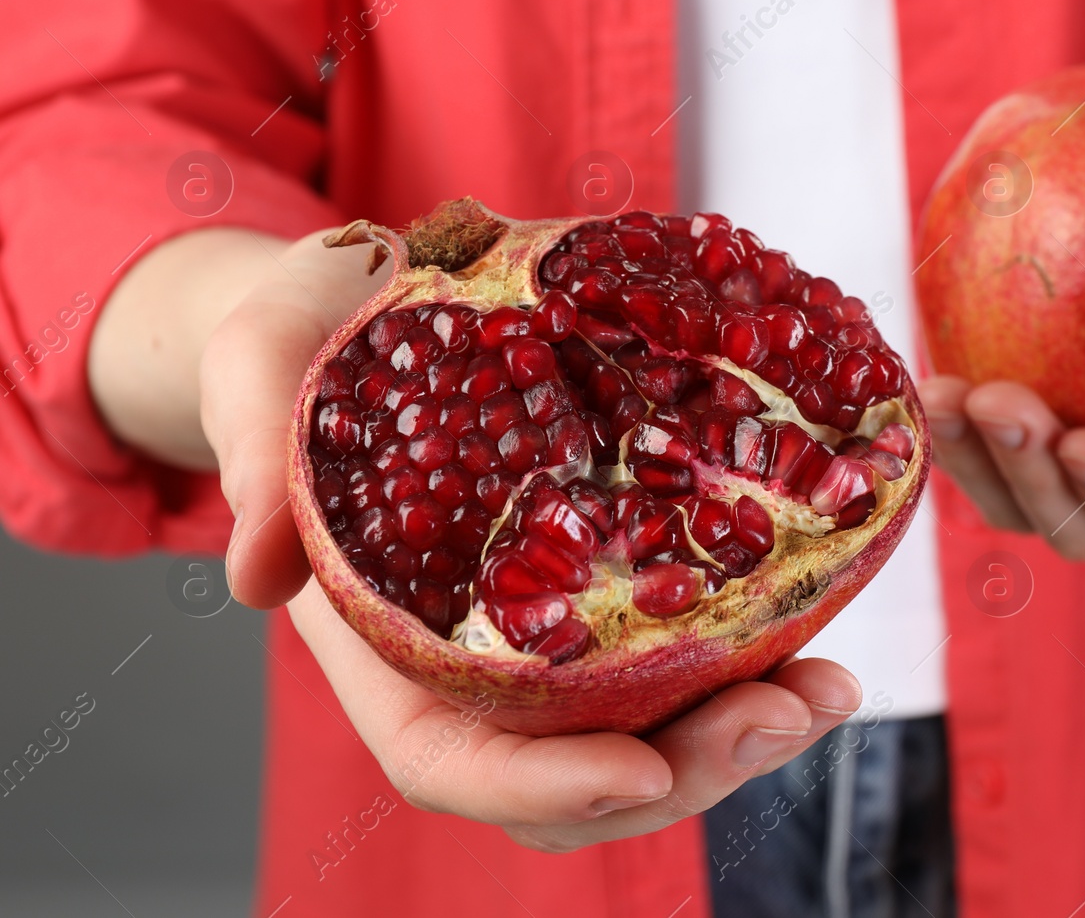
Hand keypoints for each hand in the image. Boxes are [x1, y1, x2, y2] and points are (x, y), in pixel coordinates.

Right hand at [99, 227, 860, 849]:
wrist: (363, 299)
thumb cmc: (299, 342)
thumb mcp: (256, 369)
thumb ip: (254, 455)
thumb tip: (254, 572)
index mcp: (385, 642)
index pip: (453, 762)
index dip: (541, 785)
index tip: (637, 768)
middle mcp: (477, 657)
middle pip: (580, 769)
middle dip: (687, 767)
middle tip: (784, 714)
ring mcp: (553, 622)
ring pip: (650, 723)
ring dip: (746, 722)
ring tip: (831, 688)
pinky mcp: (610, 565)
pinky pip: (685, 633)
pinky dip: (755, 640)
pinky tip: (823, 603)